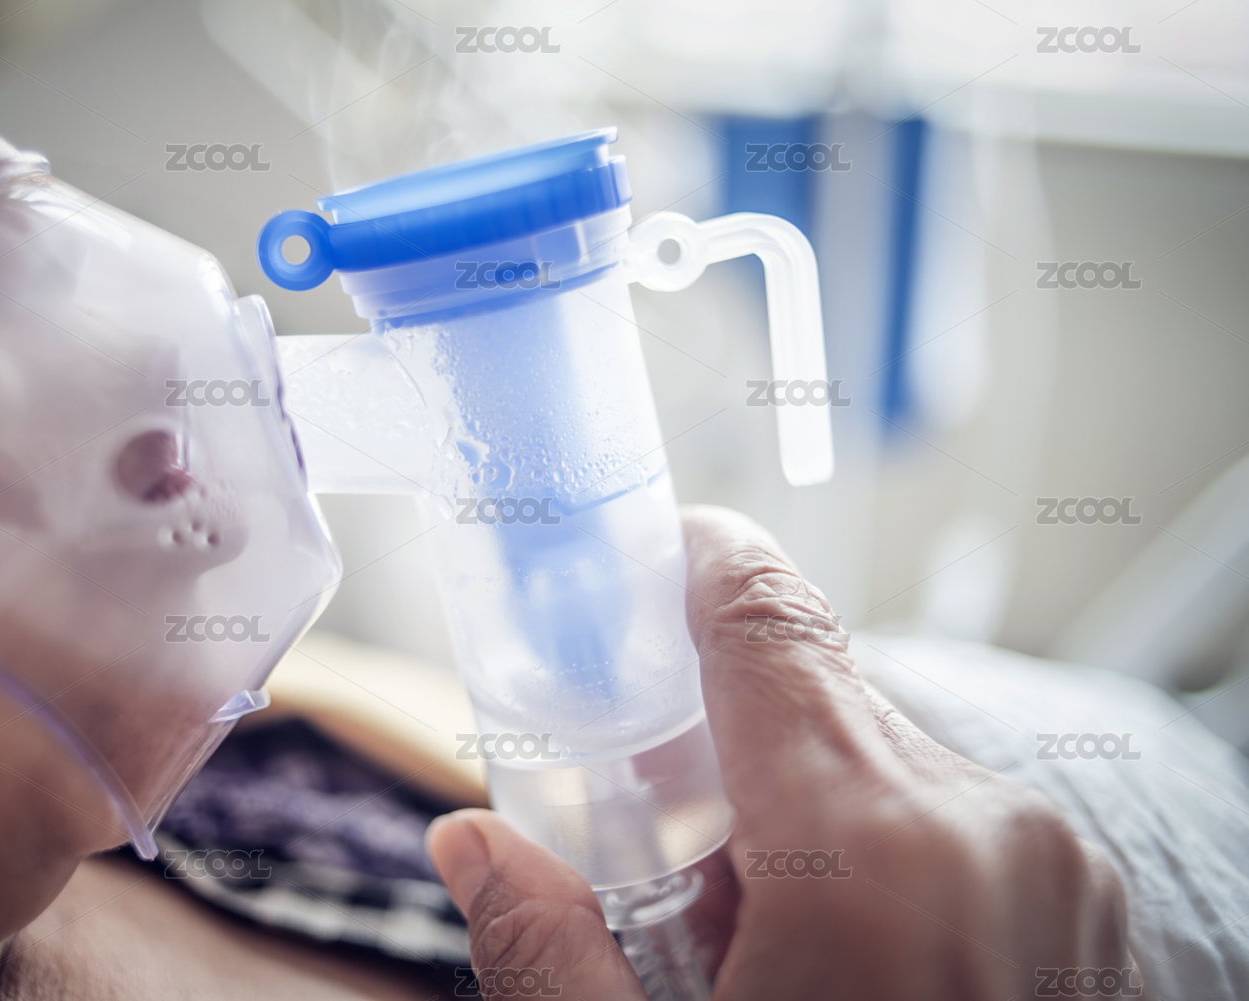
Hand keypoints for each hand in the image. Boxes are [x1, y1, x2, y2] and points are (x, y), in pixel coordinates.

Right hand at [426, 504, 1134, 998]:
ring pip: (884, 763)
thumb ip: (545, 950)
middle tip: (656, 839)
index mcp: (864, 847)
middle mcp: (981, 823)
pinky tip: (840, 959)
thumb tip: (466, 844)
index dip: (697, 564)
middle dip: (720, 744)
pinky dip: (879, 853)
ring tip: (756, 945)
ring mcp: (1055, 865)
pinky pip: (954, 823)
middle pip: (812, 701)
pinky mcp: (1087, 906)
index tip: (649, 551)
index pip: (764, 621)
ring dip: (801, 811)